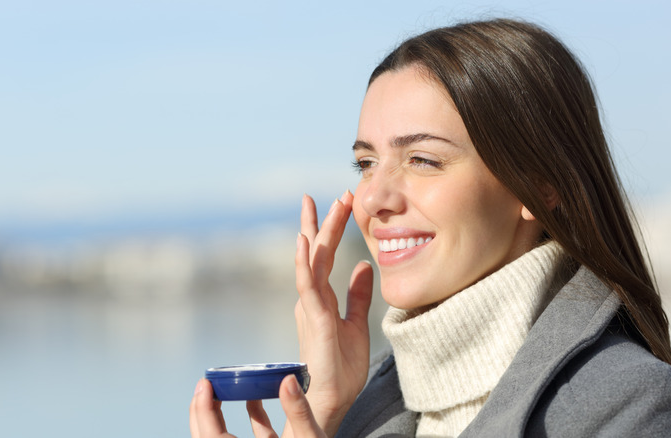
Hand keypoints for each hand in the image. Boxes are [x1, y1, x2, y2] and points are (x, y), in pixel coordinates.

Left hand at [189, 376, 325, 437]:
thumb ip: (298, 412)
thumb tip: (287, 381)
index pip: (211, 435)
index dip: (202, 408)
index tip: (205, 384)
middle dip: (201, 411)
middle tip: (206, 384)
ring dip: (219, 417)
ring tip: (223, 390)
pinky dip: (250, 420)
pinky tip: (255, 399)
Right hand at [289, 192, 373, 435]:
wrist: (333, 398)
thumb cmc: (341, 367)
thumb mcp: (357, 322)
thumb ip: (358, 294)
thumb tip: (366, 264)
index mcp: (321, 299)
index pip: (325, 257)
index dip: (331, 229)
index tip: (341, 202)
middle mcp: (311, 299)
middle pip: (315, 253)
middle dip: (320, 222)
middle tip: (327, 195)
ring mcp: (310, 307)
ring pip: (310, 263)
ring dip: (313, 233)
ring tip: (315, 206)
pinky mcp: (314, 319)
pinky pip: (307, 286)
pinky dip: (305, 263)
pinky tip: (306, 242)